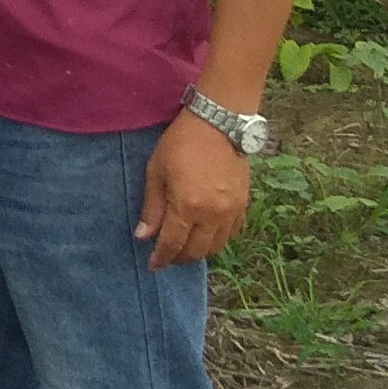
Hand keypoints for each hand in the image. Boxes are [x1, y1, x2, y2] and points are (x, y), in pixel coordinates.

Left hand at [135, 110, 251, 269]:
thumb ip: (152, 208)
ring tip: (186, 247)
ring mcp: (231, 211)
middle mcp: (212, 215)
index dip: (161, 259)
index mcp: (187, 207)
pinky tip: (207, 235)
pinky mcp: (243, 204)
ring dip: (199, 252)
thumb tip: (144, 236)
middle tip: (167, 255)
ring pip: (215, 247)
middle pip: (195, 252)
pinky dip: (218, 240)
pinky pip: (232, 234)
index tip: (153, 265)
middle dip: (179, 258)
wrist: (218, 123)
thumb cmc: (181, 143)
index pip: (172, 245)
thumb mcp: (157, 172)